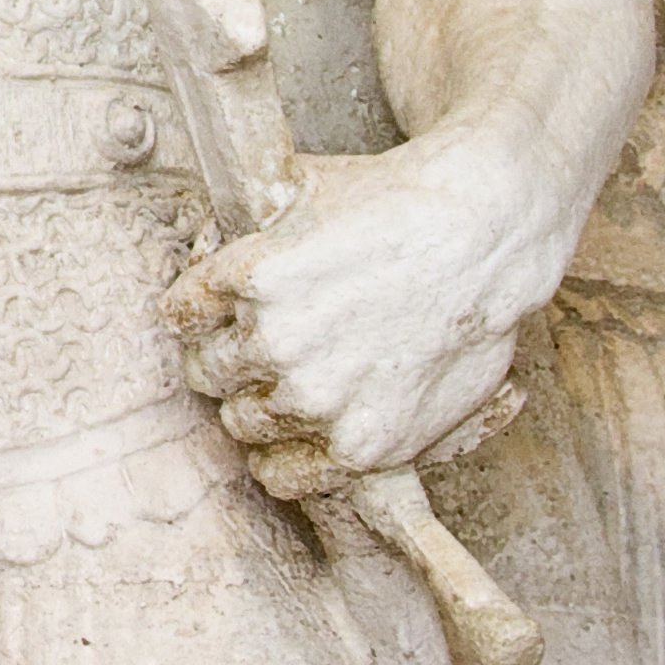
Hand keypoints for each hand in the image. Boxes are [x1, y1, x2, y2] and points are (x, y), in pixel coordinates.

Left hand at [161, 118, 581, 475]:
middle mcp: (275, 342)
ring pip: (241, 423)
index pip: (180, 318)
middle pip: (206, 374)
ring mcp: (317, 398)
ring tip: (292, 384)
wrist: (485, 238)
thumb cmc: (394, 205)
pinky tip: (296, 437)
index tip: (219, 316)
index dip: (200, 314)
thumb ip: (239, 229)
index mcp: (248, 276)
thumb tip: (197, 247)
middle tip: (263, 349)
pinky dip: (281, 460)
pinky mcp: (361, 444)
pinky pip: (284, 475)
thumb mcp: (298, 189)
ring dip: (257, 406)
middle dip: (228, 359)